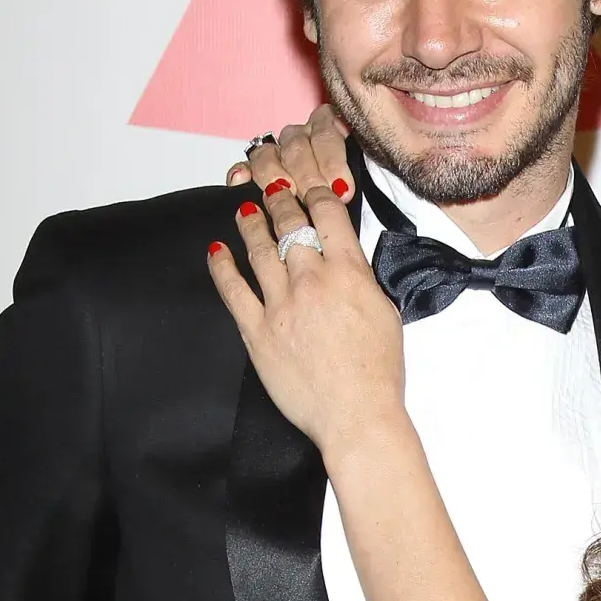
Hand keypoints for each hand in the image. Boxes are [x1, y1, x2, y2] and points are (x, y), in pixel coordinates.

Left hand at [207, 177, 404, 473]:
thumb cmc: (377, 370)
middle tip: (273, 187)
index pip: (328, 215)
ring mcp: (280, 305)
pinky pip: (232, 290)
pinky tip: (216, 249)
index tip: (310, 189)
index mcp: (348, 273)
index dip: (317, 195)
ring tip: (244, 209)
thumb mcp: (385, 310)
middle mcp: (312, 281)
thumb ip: (361, 278)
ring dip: (251, 224)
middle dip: (280, 200)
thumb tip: (346, 258)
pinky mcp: (257, 331)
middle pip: (290, 225)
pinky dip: (222, 266)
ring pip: (260, 250)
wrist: (355, 413)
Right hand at [227, 105, 355, 205]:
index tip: (343, 189)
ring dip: (274, 172)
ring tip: (283, 190)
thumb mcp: (369, 172)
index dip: (333, 162)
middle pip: (297, 145)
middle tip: (317, 196)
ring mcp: (279, 150)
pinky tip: (240, 181)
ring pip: (268, 152)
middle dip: (308, 174)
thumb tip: (356, 186)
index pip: (327, 133)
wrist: (344, 204)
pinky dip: (242, 172)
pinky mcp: (258, 168)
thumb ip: (366, 170)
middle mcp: (303, 135)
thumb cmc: (358, 187)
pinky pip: (245, 165)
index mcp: (332, 127)